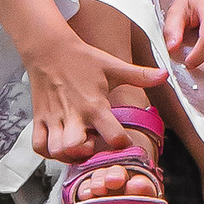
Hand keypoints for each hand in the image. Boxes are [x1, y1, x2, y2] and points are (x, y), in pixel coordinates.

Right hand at [23, 29, 168, 164]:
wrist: (49, 48)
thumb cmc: (82, 58)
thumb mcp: (113, 66)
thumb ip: (140, 75)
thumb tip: (165, 75)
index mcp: (95, 104)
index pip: (113, 136)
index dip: (122, 143)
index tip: (124, 141)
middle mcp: (73, 115)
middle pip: (75, 148)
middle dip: (86, 154)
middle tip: (94, 145)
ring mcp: (54, 118)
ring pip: (56, 150)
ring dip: (67, 154)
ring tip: (77, 145)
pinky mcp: (39, 119)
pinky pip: (38, 146)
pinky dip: (47, 151)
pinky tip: (59, 144)